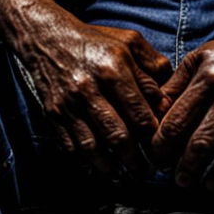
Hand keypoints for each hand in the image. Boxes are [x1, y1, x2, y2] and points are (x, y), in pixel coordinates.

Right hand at [0, 0, 172, 177]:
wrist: (46, 37)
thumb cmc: (94, 40)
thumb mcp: (129, 41)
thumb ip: (153, 66)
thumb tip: (168, 99)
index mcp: (114, 69)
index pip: (140, 114)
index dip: (153, 136)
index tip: (162, 148)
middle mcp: (90, 88)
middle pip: (118, 136)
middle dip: (135, 161)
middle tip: (147, 172)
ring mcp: (69, 103)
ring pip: (93, 148)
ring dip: (111, 168)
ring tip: (124, 175)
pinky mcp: (52, 114)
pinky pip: (71, 147)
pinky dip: (86, 163)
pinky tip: (99, 168)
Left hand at [149, 0, 213, 190]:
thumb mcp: (199, 57)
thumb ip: (176, 84)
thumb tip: (153, 111)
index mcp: (205, 76)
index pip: (175, 119)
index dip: (160, 144)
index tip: (154, 155)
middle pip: (193, 139)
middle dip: (175, 163)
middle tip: (166, 173)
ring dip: (196, 171)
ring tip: (185, 181)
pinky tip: (213, 182)